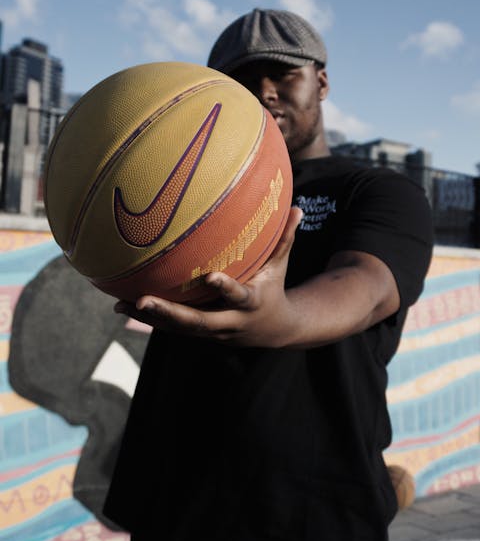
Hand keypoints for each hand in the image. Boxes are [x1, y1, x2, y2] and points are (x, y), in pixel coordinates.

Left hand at [114, 207, 303, 347]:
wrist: (274, 331)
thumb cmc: (274, 287)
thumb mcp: (281, 265)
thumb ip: (286, 237)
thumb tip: (298, 207)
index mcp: (250, 304)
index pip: (238, 296)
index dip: (226, 288)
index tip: (211, 276)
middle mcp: (229, 322)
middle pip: (198, 322)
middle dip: (171, 313)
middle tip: (145, 300)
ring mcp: (211, 331)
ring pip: (179, 329)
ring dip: (151, 318)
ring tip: (123, 304)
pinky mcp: (198, 334)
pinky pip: (171, 328)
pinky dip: (147, 319)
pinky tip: (121, 306)